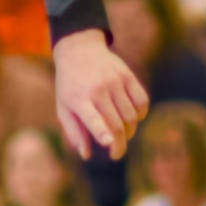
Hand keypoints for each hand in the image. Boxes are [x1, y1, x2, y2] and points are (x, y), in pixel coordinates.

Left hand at [51, 31, 148, 158]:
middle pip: (116, 125)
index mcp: (78, 99)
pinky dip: (141, 115)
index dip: (102, 132)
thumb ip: (74, 131)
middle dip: (119, 144)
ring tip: (122, 135)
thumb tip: (86, 155)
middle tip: (116, 153)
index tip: (110, 143)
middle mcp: (97, 89)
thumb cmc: (69, 85)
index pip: (92, 118)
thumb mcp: (63, 107)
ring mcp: (114, 81)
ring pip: (131, 116)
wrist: (79, 50)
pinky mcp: (127, 75)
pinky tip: (133, 118)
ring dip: (130, 131)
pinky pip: (142, 101)